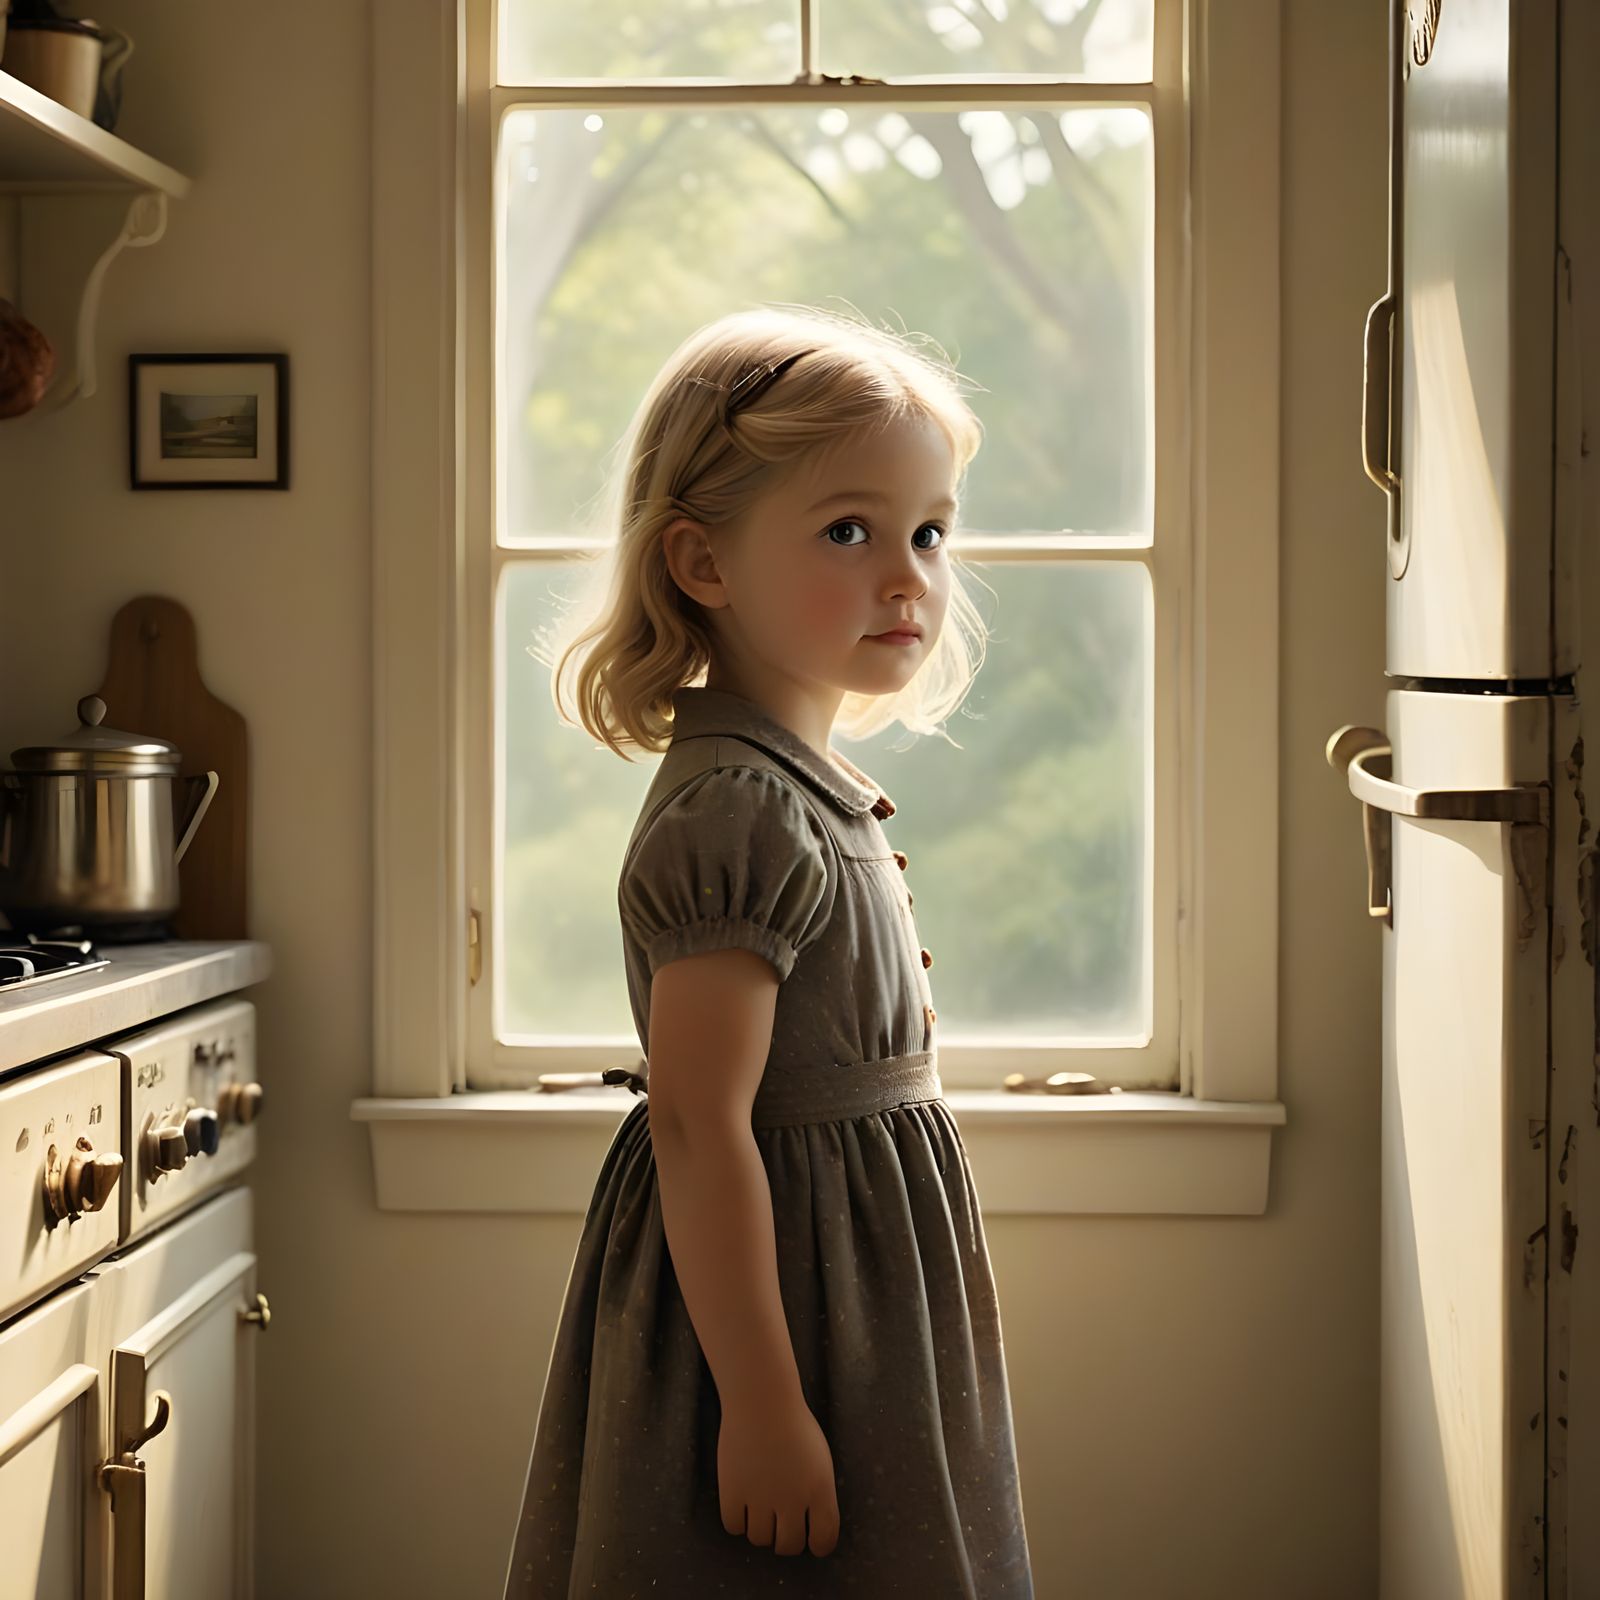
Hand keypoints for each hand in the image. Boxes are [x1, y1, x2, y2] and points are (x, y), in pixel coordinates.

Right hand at [716, 1391, 840, 1557]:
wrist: (761, 1399)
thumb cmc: (793, 1426)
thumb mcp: (819, 1460)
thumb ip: (817, 1496)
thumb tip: (809, 1531)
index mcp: (821, 1491)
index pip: (824, 1541)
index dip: (816, 1543)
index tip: (809, 1536)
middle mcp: (793, 1500)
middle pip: (789, 1546)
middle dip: (785, 1538)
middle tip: (780, 1521)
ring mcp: (761, 1498)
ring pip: (759, 1539)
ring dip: (760, 1527)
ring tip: (760, 1504)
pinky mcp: (733, 1492)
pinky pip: (734, 1527)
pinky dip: (737, 1519)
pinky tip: (742, 1500)